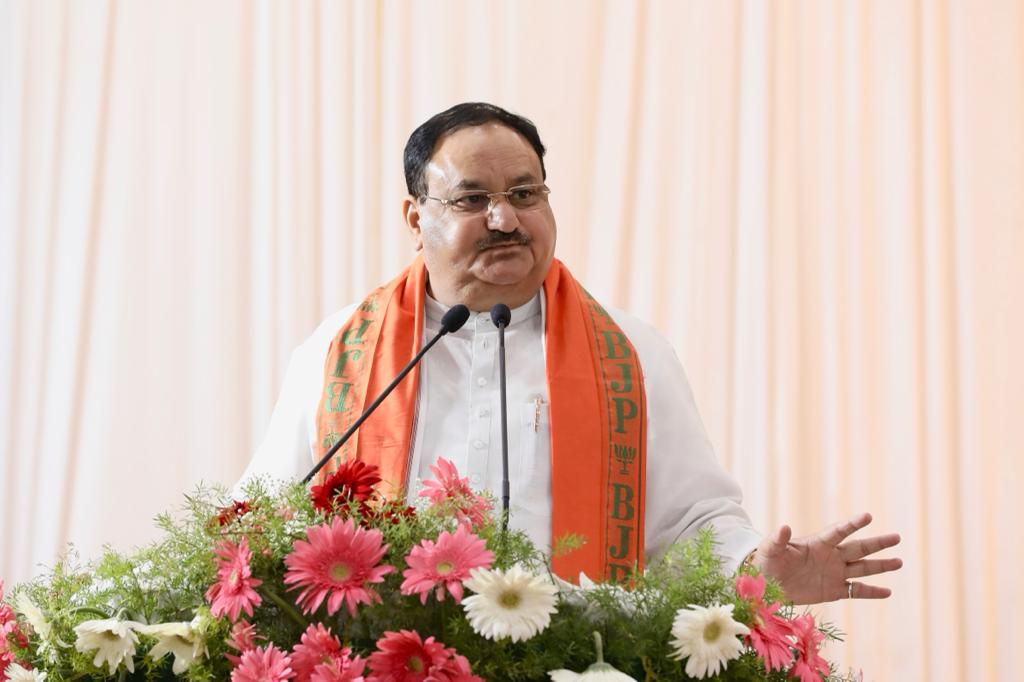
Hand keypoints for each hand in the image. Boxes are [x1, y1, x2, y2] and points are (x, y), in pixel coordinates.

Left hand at [750, 512, 901, 604]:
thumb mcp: (769, 549)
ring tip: (900, 562)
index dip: (852, 524)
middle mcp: (830, 556)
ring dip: (880, 566)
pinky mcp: (833, 590)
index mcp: (817, 543)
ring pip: (862, 568)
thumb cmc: (766, 562)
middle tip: (897, 537)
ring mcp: (834, 573)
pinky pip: (856, 591)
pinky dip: (872, 592)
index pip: (838, 531)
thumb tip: (784, 525)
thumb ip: (777, 539)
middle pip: (858, 548)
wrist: (766, 584)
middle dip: (877, 543)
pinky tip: (888, 592)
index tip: (868, 516)